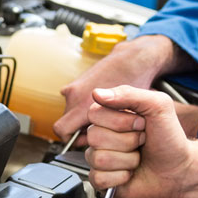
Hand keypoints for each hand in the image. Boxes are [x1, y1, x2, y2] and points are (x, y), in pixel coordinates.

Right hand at [54, 35, 182, 142]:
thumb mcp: (124, 111)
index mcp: (83, 103)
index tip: (87, 140)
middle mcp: (74, 94)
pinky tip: (101, 105)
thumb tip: (87, 139)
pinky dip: (83, 107)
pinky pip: (74, 101)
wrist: (135, 57)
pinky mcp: (77, 82)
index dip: (72, 140)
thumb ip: (104, 127)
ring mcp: (74, 87)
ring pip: (70, 113)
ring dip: (83, 118)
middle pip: (66, 123)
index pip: (62, 130)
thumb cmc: (135, 82)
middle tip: (99, 130)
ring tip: (103, 117)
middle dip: (79, 130)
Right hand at [84, 85, 197, 197]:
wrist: (179, 169)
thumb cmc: (169, 138)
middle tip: (142, 141)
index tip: (141, 124)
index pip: (94, 113)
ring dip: (127, 160)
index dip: (120, 121)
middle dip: (127, 141)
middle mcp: (101, 136)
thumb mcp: (158, 106)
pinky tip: (130, 173)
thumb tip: (97, 94)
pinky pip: (98, 178)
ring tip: (138, 158)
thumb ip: (129, 94)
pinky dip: (120, 178)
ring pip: (98, 159)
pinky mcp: (100, 179)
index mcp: (110, 115)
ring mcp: (98, 158)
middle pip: (94, 137)